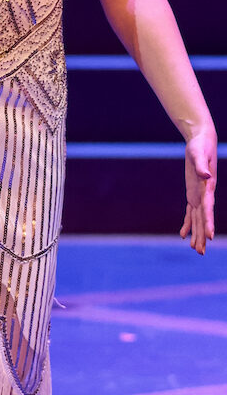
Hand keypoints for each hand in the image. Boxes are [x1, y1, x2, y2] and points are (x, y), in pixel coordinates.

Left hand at [180, 124, 216, 253]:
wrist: (202, 142)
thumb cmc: (200, 146)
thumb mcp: (199, 154)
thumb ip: (202, 166)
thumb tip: (206, 175)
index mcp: (208, 187)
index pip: (208, 209)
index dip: (209, 223)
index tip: (211, 237)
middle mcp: (205, 194)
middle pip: (203, 219)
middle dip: (202, 235)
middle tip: (200, 252)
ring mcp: (199, 195)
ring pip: (197, 219)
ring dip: (196, 233)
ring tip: (195, 249)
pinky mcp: (193, 194)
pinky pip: (190, 212)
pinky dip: (187, 223)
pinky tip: (184, 235)